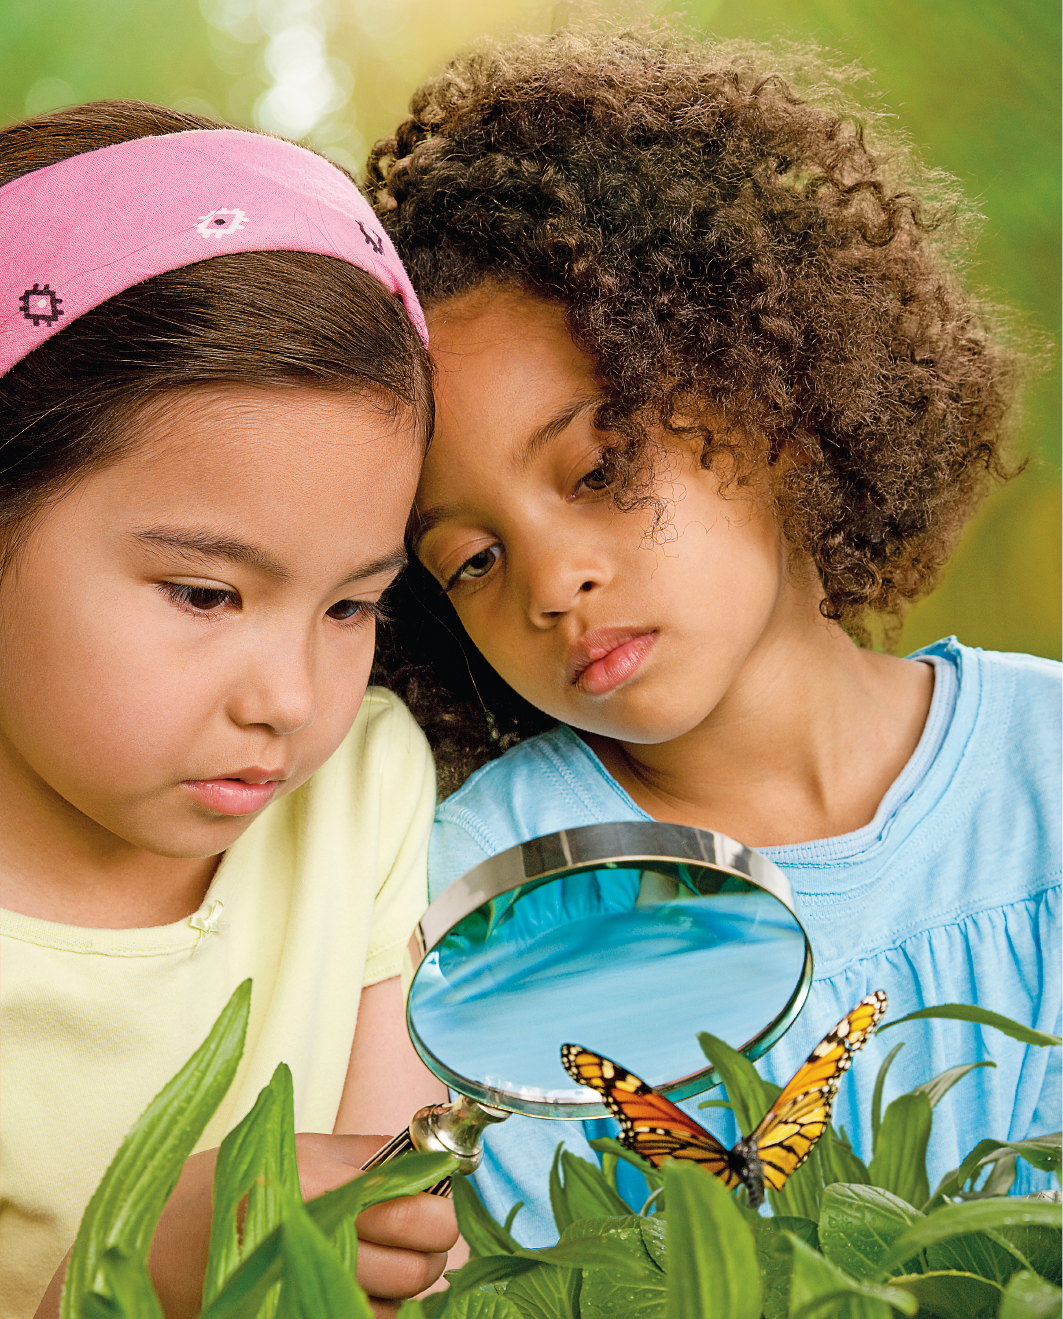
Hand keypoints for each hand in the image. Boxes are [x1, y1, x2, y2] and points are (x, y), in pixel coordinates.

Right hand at [140, 1134, 455, 1317]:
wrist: (162, 1243)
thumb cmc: (236, 1184)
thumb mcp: (303, 1148)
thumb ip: (369, 1154)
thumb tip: (429, 1156)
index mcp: (320, 1185)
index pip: (418, 1213)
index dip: (437, 1211)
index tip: (429, 1200)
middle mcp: (317, 1240)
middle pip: (419, 1266)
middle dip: (428, 1250)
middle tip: (410, 1233)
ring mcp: (306, 1288)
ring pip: (402, 1305)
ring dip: (403, 1286)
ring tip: (375, 1257)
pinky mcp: (299, 1314)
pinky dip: (376, 1311)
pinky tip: (355, 1285)